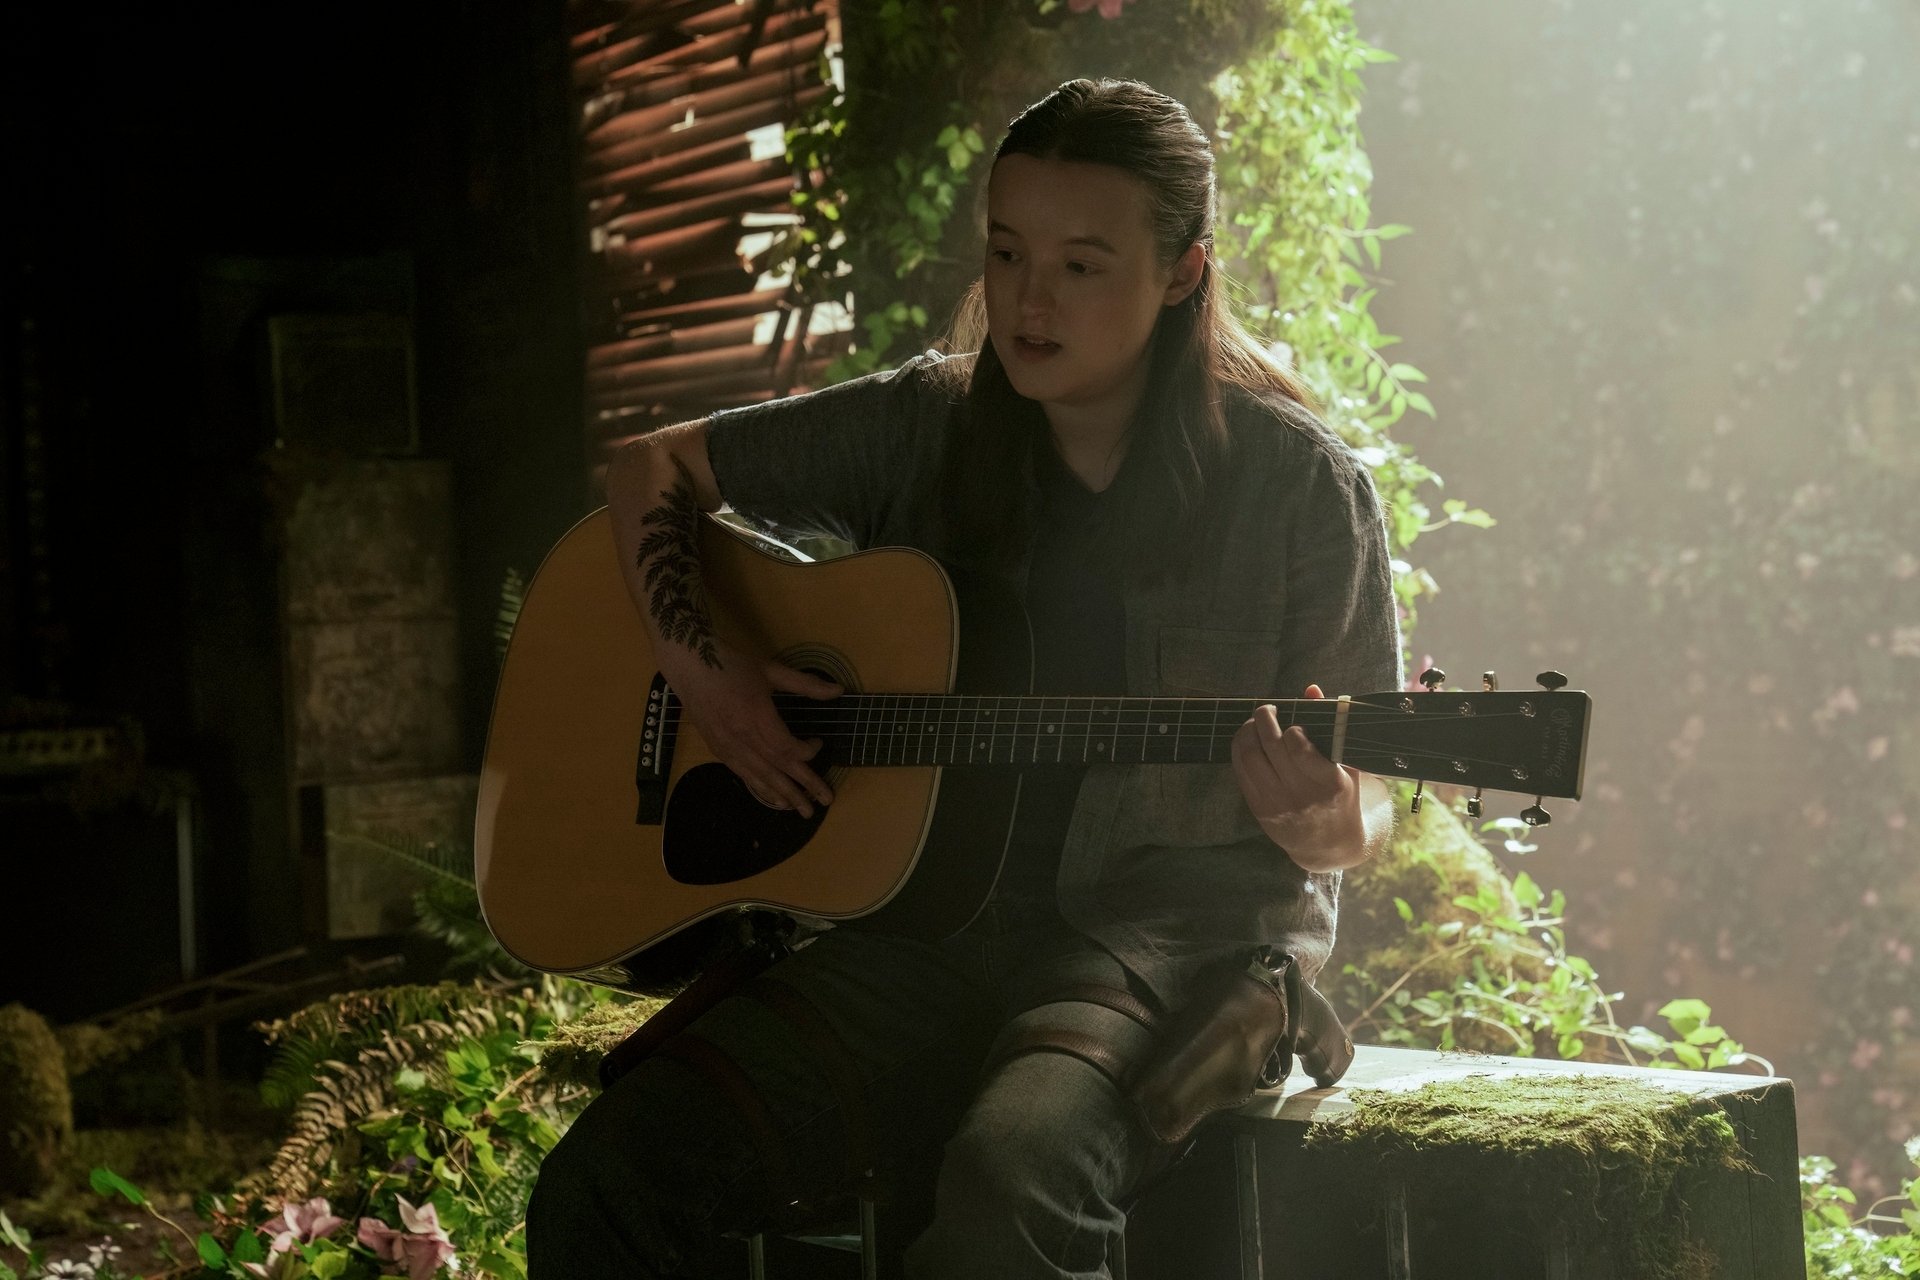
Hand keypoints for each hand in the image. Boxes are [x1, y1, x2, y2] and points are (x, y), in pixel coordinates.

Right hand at [655, 639, 841, 817]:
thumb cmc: (732, 664)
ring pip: (759, 775)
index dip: (806, 752)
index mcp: (756, 715)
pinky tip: (773, 798)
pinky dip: (759, 787)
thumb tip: (839, 690)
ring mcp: (727, 745)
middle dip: (803, 786)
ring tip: (801, 809)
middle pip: (777, 767)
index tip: (818, 744)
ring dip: (782, 794)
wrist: (690, 665)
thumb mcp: (771, 670)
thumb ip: (806, 684)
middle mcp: (741, 736)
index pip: (786, 747)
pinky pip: (742, 773)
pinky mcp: (717, 748)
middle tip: (825, 801)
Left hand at [1230, 684, 1366, 872]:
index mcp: (1330, 783)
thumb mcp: (1347, 765)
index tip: (1295, 726)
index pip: (1299, 748)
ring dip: (1247, 732)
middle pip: (1269, 747)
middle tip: (1267, 709)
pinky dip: (1239, 750)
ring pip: (1250, 757)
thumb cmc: (1341, 796)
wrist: (1329, 844)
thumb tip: (1310, 689)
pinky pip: (1241, 772)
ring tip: (1255, 723)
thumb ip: (1330, 725)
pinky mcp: (1260, 810)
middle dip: (1264, 719)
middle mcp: (1302, 796)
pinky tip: (1247, 740)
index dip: (1292, 729)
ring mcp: (1278, 804)